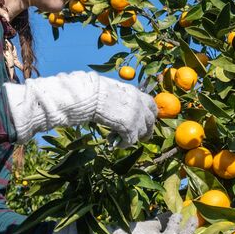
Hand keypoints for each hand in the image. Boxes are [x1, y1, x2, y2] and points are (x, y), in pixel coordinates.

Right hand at [4, 71, 157, 145]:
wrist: (83, 95)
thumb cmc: (88, 91)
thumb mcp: (106, 89)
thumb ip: (116, 96)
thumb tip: (113, 100)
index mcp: (132, 91)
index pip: (151, 103)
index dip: (149, 114)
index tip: (144, 122)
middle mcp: (137, 102)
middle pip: (151, 119)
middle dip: (147, 129)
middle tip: (141, 138)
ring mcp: (134, 114)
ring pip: (141, 131)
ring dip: (131, 138)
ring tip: (118, 140)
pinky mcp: (128, 126)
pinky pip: (131, 140)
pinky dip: (123, 144)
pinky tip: (113, 143)